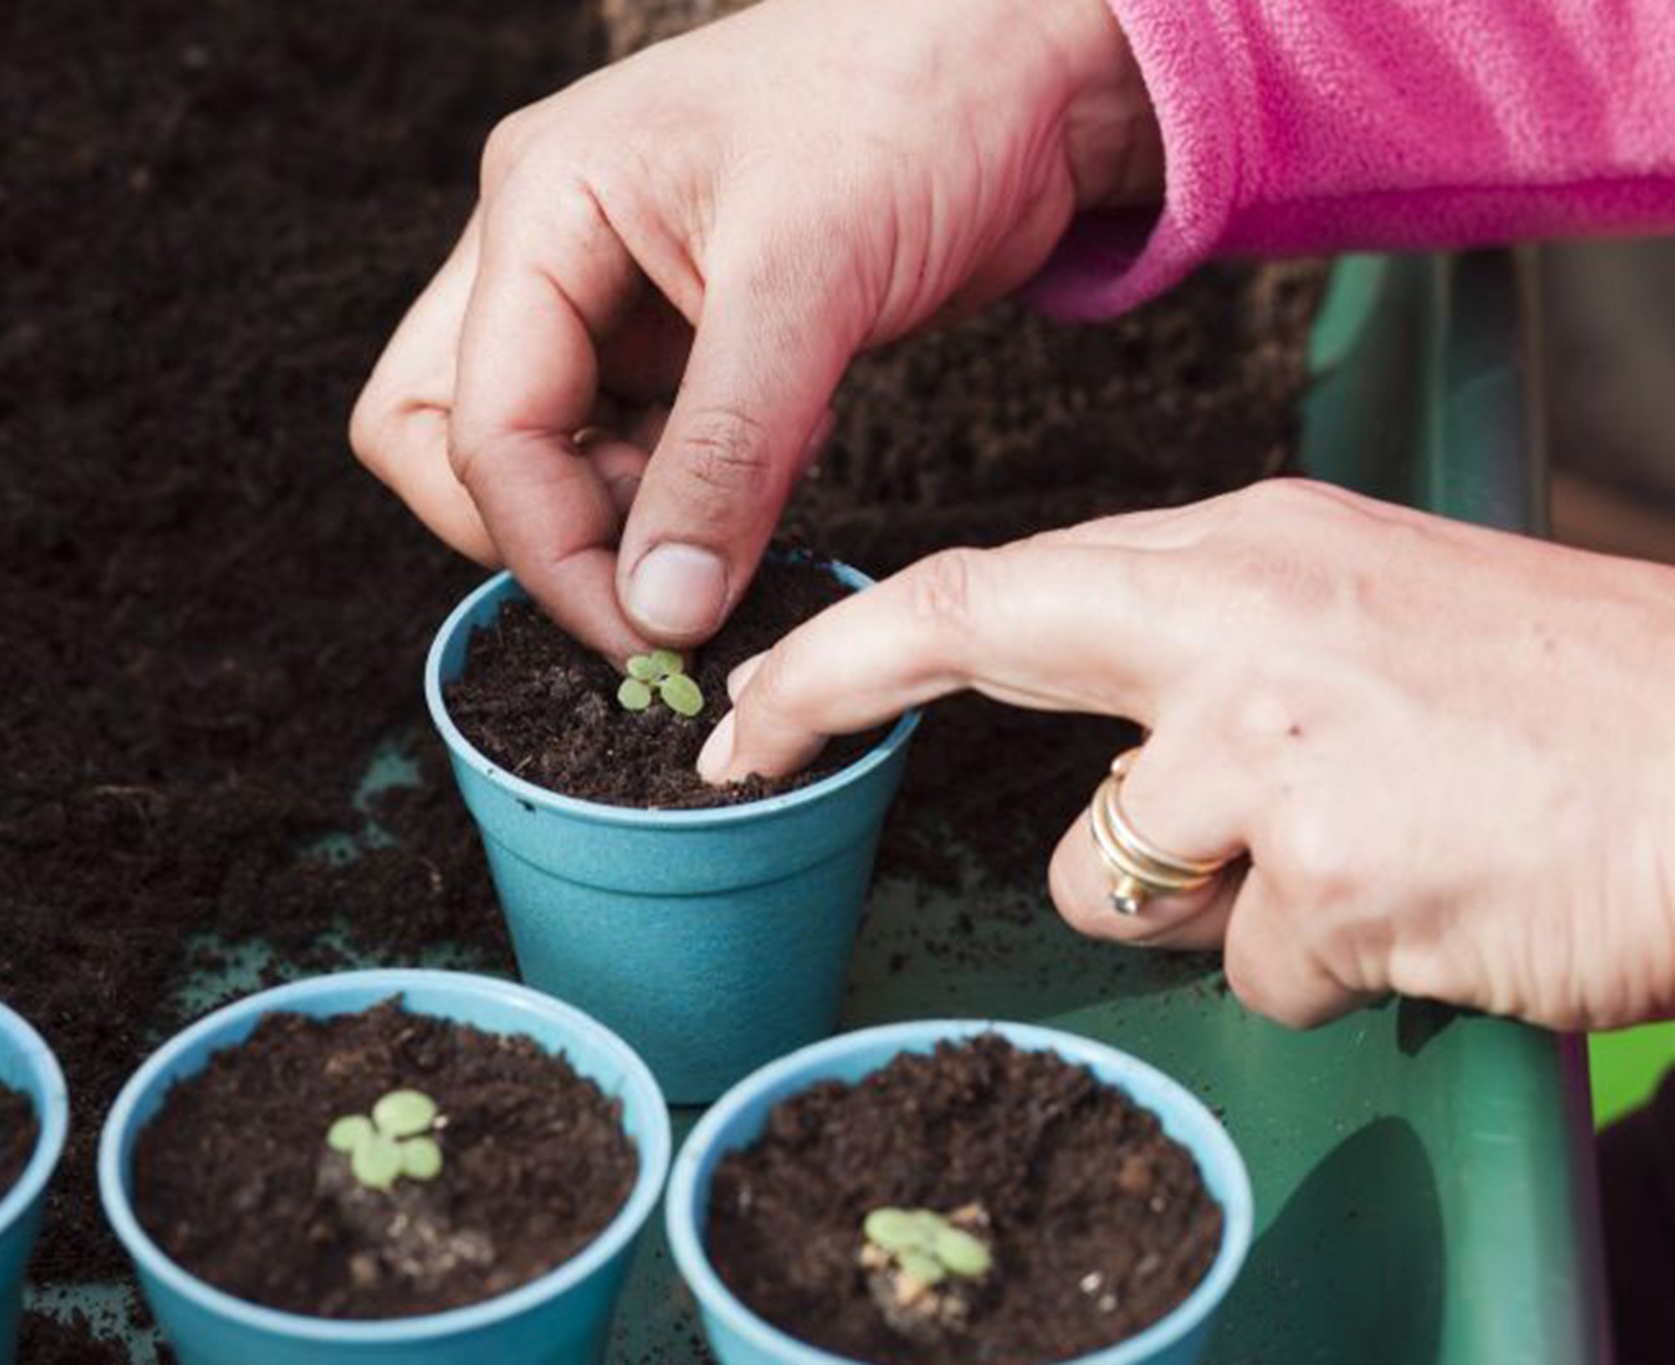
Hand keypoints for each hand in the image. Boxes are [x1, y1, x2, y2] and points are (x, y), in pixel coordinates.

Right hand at [351, 0, 1158, 659]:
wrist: (1022, 63)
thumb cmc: (912, 101)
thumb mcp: (809, 280)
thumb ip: (723, 453)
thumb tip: (660, 607)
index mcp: (541, 205)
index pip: (480, 424)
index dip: (551, 548)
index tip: (649, 634)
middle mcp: (549, 248)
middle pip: (448, 436)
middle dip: (536, 530)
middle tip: (654, 582)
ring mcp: (607, 290)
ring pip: (540, 451)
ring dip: (621, 517)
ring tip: (741, 506)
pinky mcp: (678, 330)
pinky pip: (631, 445)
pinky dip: (683, 491)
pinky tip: (773, 466)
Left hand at [698, 479, 1674, 1029]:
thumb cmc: (1578, 700)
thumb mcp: (1376, 613)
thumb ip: (1220, 658)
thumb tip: (1122, 772)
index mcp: (1249, 552)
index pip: (1001, 581)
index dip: (856, 640)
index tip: (757, 691)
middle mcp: (1236, 628)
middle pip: (974, 635)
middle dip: (831, 688)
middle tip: (749, 740)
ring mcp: (1270, 752)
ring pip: (1118, 879)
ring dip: (1206, 904)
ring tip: (1363, 860)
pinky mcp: (1327, 881)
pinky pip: (1257, 970)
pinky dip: (1325, 966)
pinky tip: (1429, 910)